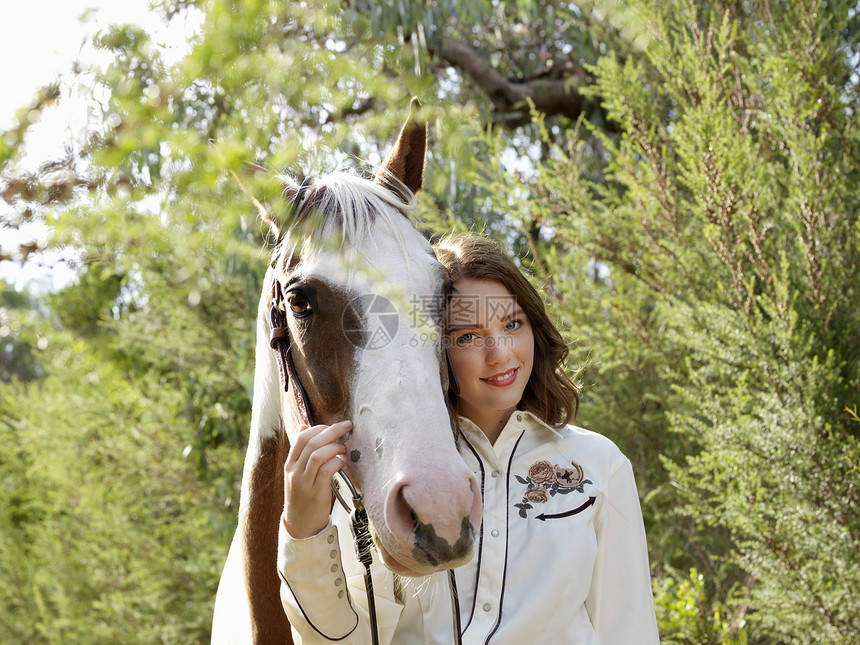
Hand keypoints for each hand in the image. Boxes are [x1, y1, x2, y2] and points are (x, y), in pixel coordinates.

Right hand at [282, 420, 351, 538]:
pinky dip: (336, 462)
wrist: (300, 525)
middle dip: (331, 431)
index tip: (333, 426)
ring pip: (317, 455)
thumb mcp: (299, 472)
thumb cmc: (304, 496)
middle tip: (346, 427)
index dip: (319, 428)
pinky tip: (342, 462)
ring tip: (344, 448)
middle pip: (311, 443)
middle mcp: (294, 471)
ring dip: (334, 447)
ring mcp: (304, 482)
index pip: (301, 438)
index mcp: (290, 464)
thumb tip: (304, 426)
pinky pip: (325, 471)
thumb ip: (302, 451)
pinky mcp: (315, 493)